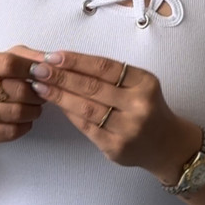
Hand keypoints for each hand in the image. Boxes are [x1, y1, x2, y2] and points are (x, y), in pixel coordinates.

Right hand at [0, 45, 44, 150]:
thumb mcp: (2, 60)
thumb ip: (27, 56)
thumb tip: (52, 60)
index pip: (9, 63)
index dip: (33, 68)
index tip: (46, 73)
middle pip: (17, 90)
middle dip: (37, 92)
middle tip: (43, 93)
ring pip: (17, 112)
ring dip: (34, 110)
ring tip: (35, 106)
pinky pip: (12, 131)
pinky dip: (25, 125)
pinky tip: (24, 119)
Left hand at [27, 48, 189, 172]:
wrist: (166, 144)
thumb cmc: (146, 109)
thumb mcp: (138, 85)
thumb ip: (110, 76)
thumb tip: (65, 63)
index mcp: (144, 83)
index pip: (104, 67)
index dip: (76, 61)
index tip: (53, 56)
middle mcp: (139, 106)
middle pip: (92, 87)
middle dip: (61, 77)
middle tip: (38, 70)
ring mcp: (128, 129)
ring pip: (86, 108)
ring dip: (59, 96)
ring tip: (40, 86)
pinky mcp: (116, 147)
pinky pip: (86, 127)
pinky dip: (69, 114)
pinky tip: (56, 105)